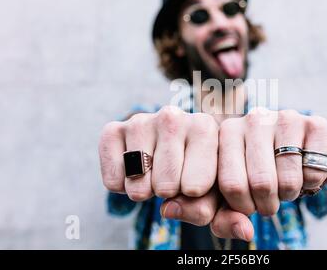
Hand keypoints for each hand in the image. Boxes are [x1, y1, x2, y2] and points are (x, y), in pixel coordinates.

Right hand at [98, 106, 217, 200]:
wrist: (174, 147)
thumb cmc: (200, 171)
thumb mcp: (213, 192)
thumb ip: (202, 208)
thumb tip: (167, 209)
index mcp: (205, 127)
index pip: (199, 186)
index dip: (196, 198)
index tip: (199, 183)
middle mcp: (173, 117)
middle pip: (166, 185)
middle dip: (169, 193)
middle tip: (173, 177)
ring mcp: (141, 121)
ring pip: (137, 182)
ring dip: (145, 190)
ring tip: (155, 173)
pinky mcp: (113, 130)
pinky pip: (113, 181)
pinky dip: (122, 187)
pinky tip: (134, 171)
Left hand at [218, 108, 326, 215]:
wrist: (287, 147)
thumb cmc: (251, 173)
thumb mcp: (229, 195)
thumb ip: (224, 218)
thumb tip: (246, 232)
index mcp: (226, 132)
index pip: (232, 185)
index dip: (243, 206)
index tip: (247, 202)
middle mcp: (254, 118)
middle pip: (262, 184)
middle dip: (267, 204)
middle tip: (269, 197)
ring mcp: (286, 118)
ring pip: (289, 181)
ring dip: (289, 195)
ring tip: (284, 183)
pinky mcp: (316, 123)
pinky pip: (314, 172)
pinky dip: (311, 183)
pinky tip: (302, 169)